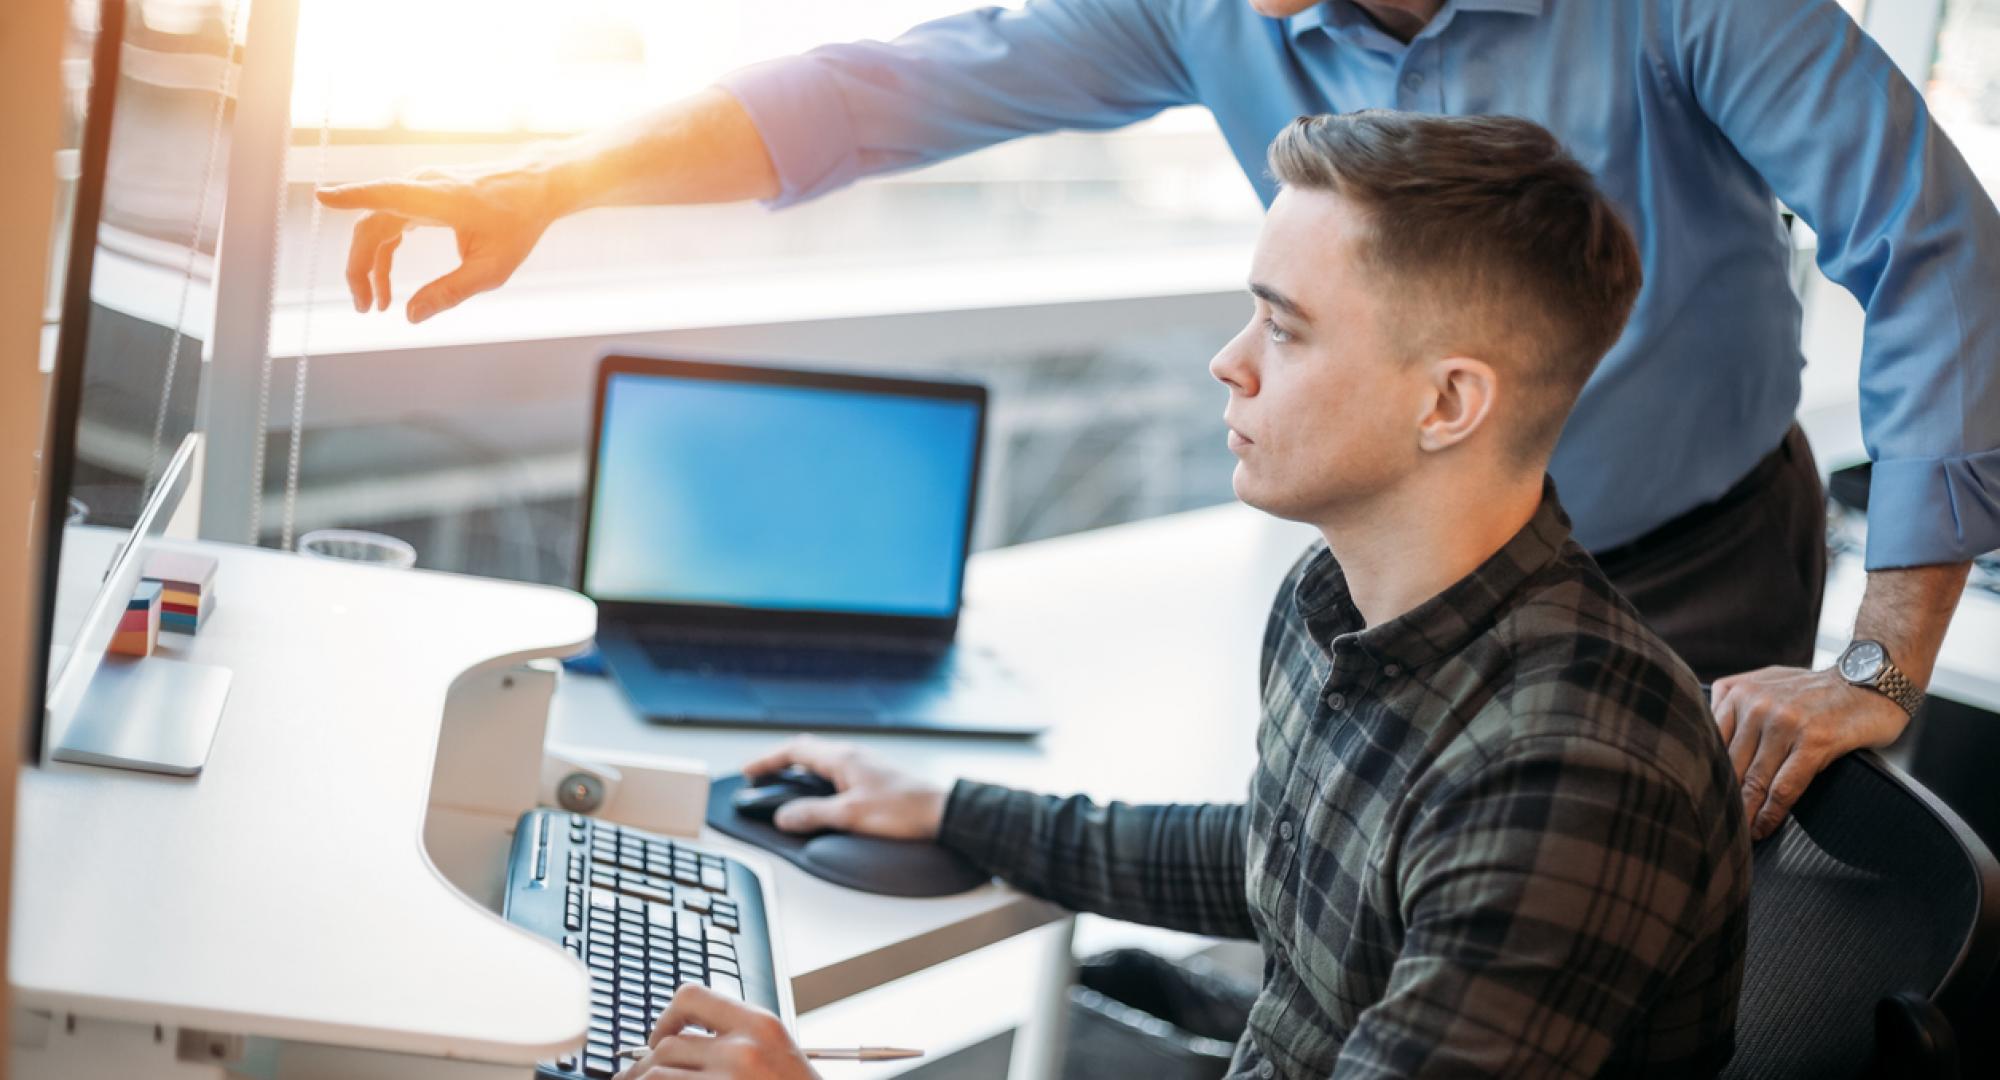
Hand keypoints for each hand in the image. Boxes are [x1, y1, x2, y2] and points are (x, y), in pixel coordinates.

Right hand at [315, 165, 557, 322]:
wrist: (535, 187)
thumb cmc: (518, 225)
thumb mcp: (492, 268)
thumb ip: (451, 291)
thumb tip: (410, 317)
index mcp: (439, 198)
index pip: (386, 194)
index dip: (353, 196)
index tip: (323, 197)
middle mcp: (422, 187)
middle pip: (372, 225)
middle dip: (360, 268)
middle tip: (364, 308)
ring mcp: (420, 189)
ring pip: (378, 225)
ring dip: (371, 264)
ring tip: (376, 304)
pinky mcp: (422, 195)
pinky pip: (390, 222)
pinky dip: (384, 252)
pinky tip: (384, 281)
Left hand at [619, 984, 814, 1079]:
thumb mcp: (778, 1054)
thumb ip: (737, 1041)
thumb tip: (681, 1045)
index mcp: (760, 1025)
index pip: (691, 997)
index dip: (666, 1017)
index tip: (659, 1037)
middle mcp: (742, 1050)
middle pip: (666, 1046)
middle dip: (644, 1065)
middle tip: (633, 1077)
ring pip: (655, 1075)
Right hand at [739, 736, 948, 839]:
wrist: (942, 813)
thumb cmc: (903, 810)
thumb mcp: (850, 816)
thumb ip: (812, 815)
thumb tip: (783, 816)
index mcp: (843, 758)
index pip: (795, 750)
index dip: (768, 760)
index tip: (748, 771)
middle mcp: (853, 755)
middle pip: (807, 751)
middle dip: (780, 762)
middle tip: (760, 777)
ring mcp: (864, 764)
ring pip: (822, 761)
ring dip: (799, 770)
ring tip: (783, 786)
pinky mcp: (874, 778)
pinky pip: (836, 772)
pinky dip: (817, 780)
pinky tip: (819, 796)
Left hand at [1711, 665, 1910, 840]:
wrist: (1873, 679)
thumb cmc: (1817, 688)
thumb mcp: (1768, 682)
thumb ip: (1734, 700)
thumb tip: (1704, 733)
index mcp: (1739, 692)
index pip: (1709, 742)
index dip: (1704, 776)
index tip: (1702, 800)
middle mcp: (1756, 704)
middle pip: (1729, 764)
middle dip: (1722, 799)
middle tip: (1716, 825)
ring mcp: (1785, 722)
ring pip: (1753, 779)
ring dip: (1745, 814)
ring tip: (1740, 835)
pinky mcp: (1814, 740)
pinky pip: (1784, 787)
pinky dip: (1772, 813)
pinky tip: (1764, 828)